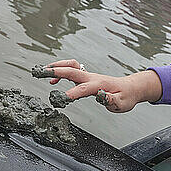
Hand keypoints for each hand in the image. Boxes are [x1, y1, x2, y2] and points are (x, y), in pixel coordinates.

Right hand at [40, 59, 159, 112]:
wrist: (131, 88)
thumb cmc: (126, 97)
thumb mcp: (122, 104)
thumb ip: (111, 100)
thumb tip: (101, 96)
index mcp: (100, 85)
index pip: (84, 88)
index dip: (72, 93)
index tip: (60, 99)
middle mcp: (92, 77)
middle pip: (72, 70)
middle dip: (55, 71)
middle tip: (39, 73)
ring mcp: (89, 76)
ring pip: (70, 66)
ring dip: (56, 67)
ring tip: (41, 72)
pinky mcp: (87, 77)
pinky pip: (71, 70)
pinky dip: (60, 72)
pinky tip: (53, 81)